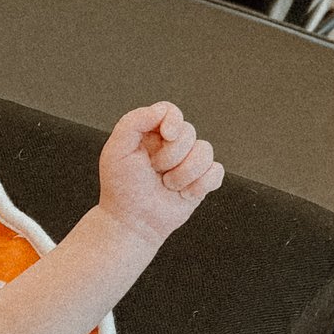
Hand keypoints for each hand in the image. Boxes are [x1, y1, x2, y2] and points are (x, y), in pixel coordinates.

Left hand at [98, 102, 222, 245]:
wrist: (133, 223)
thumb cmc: (121, 190)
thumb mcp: (116, 150)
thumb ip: (134, 122)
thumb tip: (160, 111)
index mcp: (151, 133)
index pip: (171, 111)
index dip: (173, 121)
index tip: (166, 136)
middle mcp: (171, 145)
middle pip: (189, 131)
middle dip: (172, 156)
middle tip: (155, 171)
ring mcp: (189, 162)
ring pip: (205, 151)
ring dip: (184, 173)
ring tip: (167, 185)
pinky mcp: (202, 181)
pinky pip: (216, 172)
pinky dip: (201, 185)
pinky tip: (183, 193)